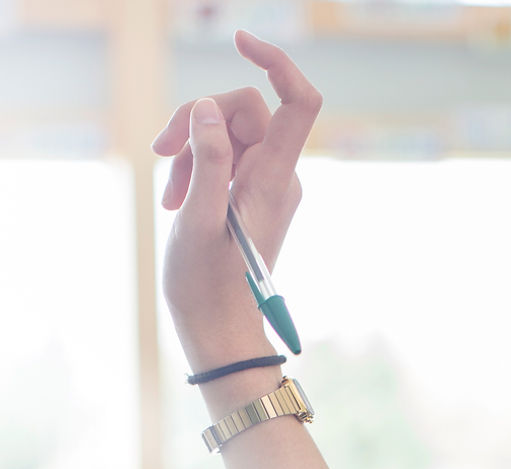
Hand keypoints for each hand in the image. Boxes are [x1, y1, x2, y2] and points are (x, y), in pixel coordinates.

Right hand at [152, 31, 321, 371]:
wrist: (222, 334)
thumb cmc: (208, 289)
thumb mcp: (196, 221)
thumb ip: (206, 162)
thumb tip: (208, 110)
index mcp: (273, 180)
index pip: (298, 102)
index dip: (276, 62)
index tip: (240, 40)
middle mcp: (279, 179)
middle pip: (246, 112)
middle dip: (197, 122)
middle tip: (160, 154)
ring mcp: (268, 190)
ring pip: (229, 137)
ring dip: (192, 152)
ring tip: (168, 194)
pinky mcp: (254, 201)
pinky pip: (227, 163)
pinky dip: (198, 171)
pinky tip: (176, 201)